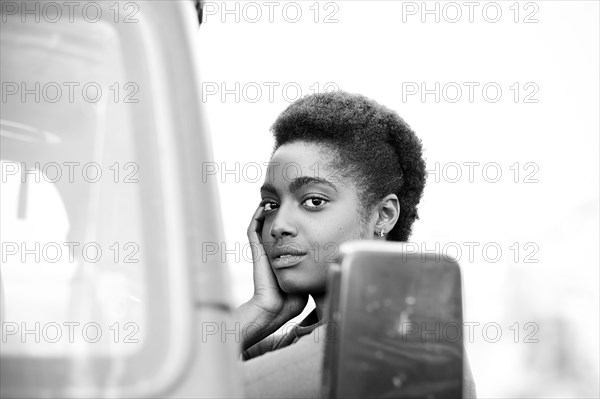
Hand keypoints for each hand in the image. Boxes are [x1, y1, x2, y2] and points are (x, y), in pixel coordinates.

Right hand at [247, 204, 307, 320]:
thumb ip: (316, 269)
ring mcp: (263, 251)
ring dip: (266, 211)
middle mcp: (272, 252)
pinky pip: (252, 229)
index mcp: (283, 258)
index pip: (286, 236)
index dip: (292, 224)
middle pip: (273, 227)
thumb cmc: (292, 300)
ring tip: (273, 198)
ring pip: (261, 224)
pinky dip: (256, 216)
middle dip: (281, 213)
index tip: (303, 212)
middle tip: (288, 200)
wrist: (274, 309)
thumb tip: (333, 260)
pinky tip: (263, 205)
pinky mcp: (257, 251)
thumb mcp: (308, 279)